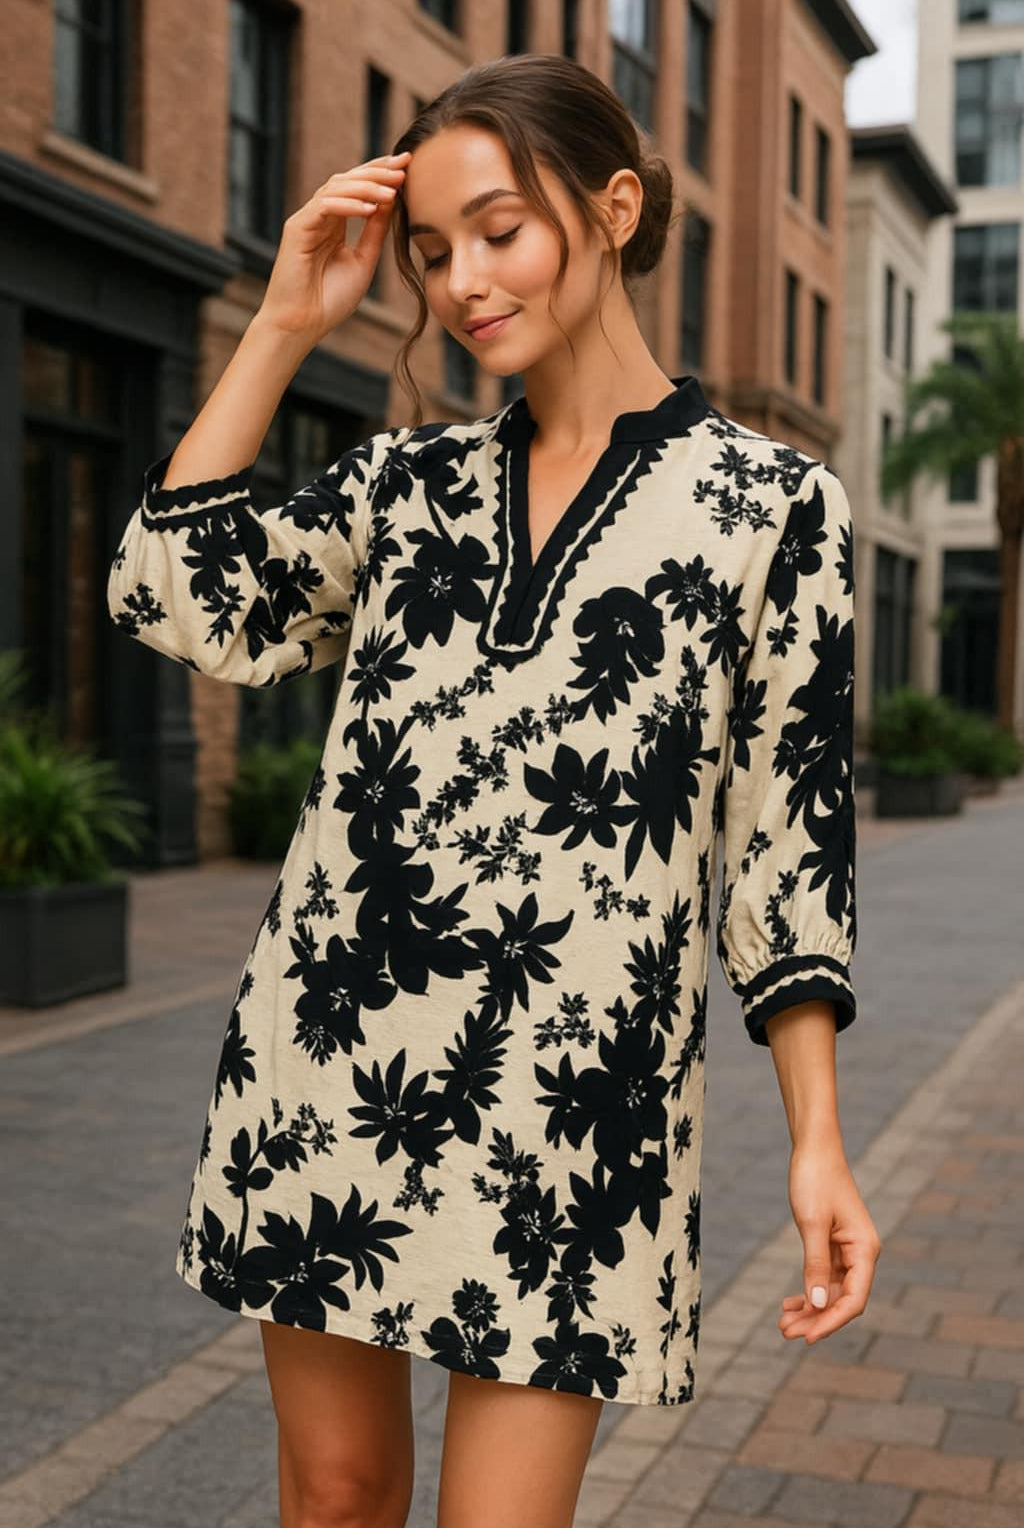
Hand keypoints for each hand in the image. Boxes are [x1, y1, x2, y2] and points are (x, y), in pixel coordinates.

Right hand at [257, 151, 411, 345]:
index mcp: (335, 223)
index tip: (408, 165)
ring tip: (393, 190)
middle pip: (348, 180)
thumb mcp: (363, 261)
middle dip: (377, 171)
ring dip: (367, 187)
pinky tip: (370, 209)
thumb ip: (375, 232)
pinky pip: (324, 207)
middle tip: (404, 165)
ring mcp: (307, 220)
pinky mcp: (297, 228)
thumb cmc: (330, 300)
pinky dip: (348, 205)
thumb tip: (392, 202)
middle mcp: (319, 216)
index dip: (381, 174)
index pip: (358, 188)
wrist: (302, 325)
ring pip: (336, 188)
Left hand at [778, 1139, 881, 1344]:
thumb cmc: (815, 1179)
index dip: (831, 1322)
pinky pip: (824, 1277)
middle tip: (785, 1333)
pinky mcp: (833, 1244)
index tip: (807, 1337)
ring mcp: (848, 1250)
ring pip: (831, 1291)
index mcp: (865, 1250)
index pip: (853, 1299)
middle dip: (816, 1319)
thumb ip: (815, 1264)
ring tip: (783, 1323)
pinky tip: (790, 1302)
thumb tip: (817, 1303)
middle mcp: (861, 1253)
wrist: (813, 1148)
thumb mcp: (811, 1222)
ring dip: (810, 1309)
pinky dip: (809, 1291)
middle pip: (842, 1300)